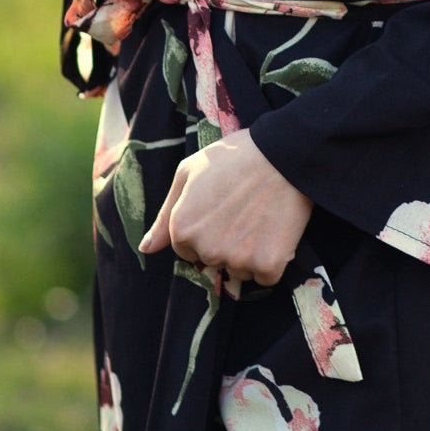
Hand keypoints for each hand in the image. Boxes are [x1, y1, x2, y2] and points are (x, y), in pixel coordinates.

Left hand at [140, 129, 312, 290]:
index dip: (203, 230)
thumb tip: (146, 249)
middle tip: (242, 210)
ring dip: (248, 254)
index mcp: (182, 229)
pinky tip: (275, 232)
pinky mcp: (268, 264)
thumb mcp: (188, 173)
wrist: (283, 154)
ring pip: (239, 270)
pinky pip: (265, 276)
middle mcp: (206, 249)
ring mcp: (238, 259)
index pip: (185, 250)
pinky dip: (271, 260)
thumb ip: (164, 216)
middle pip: (211, 261)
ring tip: (259, 218)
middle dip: (223, 242)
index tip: (220, 210)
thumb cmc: (233, 158)